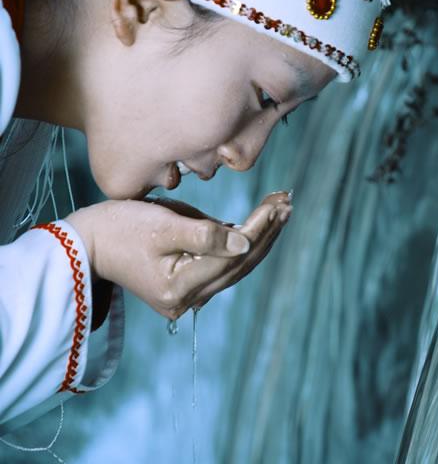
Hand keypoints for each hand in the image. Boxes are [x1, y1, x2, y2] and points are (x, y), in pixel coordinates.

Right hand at [66, 192, 291, 318]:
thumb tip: (246, 240)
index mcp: (180, 287)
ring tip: (280, 210)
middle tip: (287, 202)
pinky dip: (241, 244)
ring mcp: (188, 297)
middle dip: (267, 232)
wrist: (86, 244)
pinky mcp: (186, 287)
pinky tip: (259, 224)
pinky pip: (223, 265)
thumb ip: (205, 234)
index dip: (260, 228)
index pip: (234, 255)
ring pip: (236, 266)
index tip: (279, 204)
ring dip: (260, 237)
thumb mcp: (162, 225)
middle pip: (241, 263)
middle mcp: (188, 300)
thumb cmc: (119, 229)